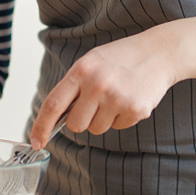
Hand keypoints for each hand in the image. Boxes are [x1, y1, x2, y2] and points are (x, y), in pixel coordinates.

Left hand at [28, 29, 182, 149]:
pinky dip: (121, 118)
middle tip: (95, 103)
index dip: (42, 126)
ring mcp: (117, 98)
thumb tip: (56, 119)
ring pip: (97, 129)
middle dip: (82, 120)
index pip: (54, 104)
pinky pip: (118, 127)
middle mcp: (97, 85)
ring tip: (115, 96)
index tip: (36, 141)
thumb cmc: (120, 58)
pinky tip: (129, 98)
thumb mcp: (91, 62)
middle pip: (76, 125)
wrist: (159, 52)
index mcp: (81, 70)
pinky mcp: (136, 110)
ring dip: (103, 118)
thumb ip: (73, 87)